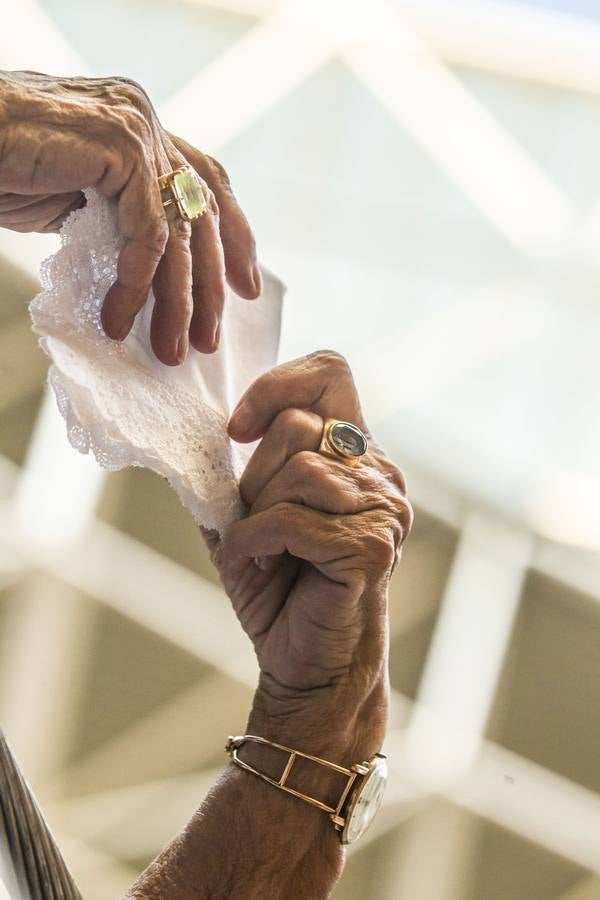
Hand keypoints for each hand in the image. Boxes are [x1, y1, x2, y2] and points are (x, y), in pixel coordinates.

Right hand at [0, 71, 259, 363]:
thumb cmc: (3, 168)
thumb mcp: (74, 198)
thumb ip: (117, 217)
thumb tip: (149, 272)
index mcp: (139, 126)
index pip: (206, 180)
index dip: (234, 236)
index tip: (246, 288)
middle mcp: (144, 120)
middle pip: (202, 212)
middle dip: (209, 285)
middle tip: (208, 339)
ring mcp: (136, 128)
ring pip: (179, 231)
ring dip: (177, 301)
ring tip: (171, 349)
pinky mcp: (120, 148)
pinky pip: (146, 235)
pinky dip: (136, 285)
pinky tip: (120, 320)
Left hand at [213, 351, 411, 757]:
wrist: (306, 664)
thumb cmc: (281, 588)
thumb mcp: (249, 513)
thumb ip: (236, 465)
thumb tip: (193, 427)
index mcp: (354, 454)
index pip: (331, 372)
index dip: (278, 386)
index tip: (238, 430)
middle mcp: (379, 474)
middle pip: (298, 426)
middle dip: (254, 476)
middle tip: (254, 520)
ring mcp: (383, 509)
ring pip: (298, 469)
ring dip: (256, 512)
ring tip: (263, 548)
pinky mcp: (371, 547)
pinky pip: (292, 519)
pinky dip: (255, 541)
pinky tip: (263, 564)